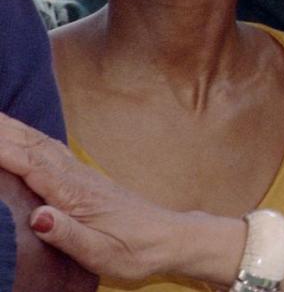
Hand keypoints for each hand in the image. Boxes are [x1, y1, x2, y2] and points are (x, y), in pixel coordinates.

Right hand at [0, 112, 178, 280]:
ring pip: (42, 144)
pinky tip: (22, 135)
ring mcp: (82, 175)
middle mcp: (77, 178)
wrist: (168, 239)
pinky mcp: (85, 179)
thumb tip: (38, 216)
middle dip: (5, 130)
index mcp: (76, 194)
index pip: (32, 166)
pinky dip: (30, 139)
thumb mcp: (99, 252)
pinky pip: (51, 151)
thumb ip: (68, 234)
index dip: (3, 151)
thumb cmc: (134, 249)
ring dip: (15, 129)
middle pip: (34, 146)